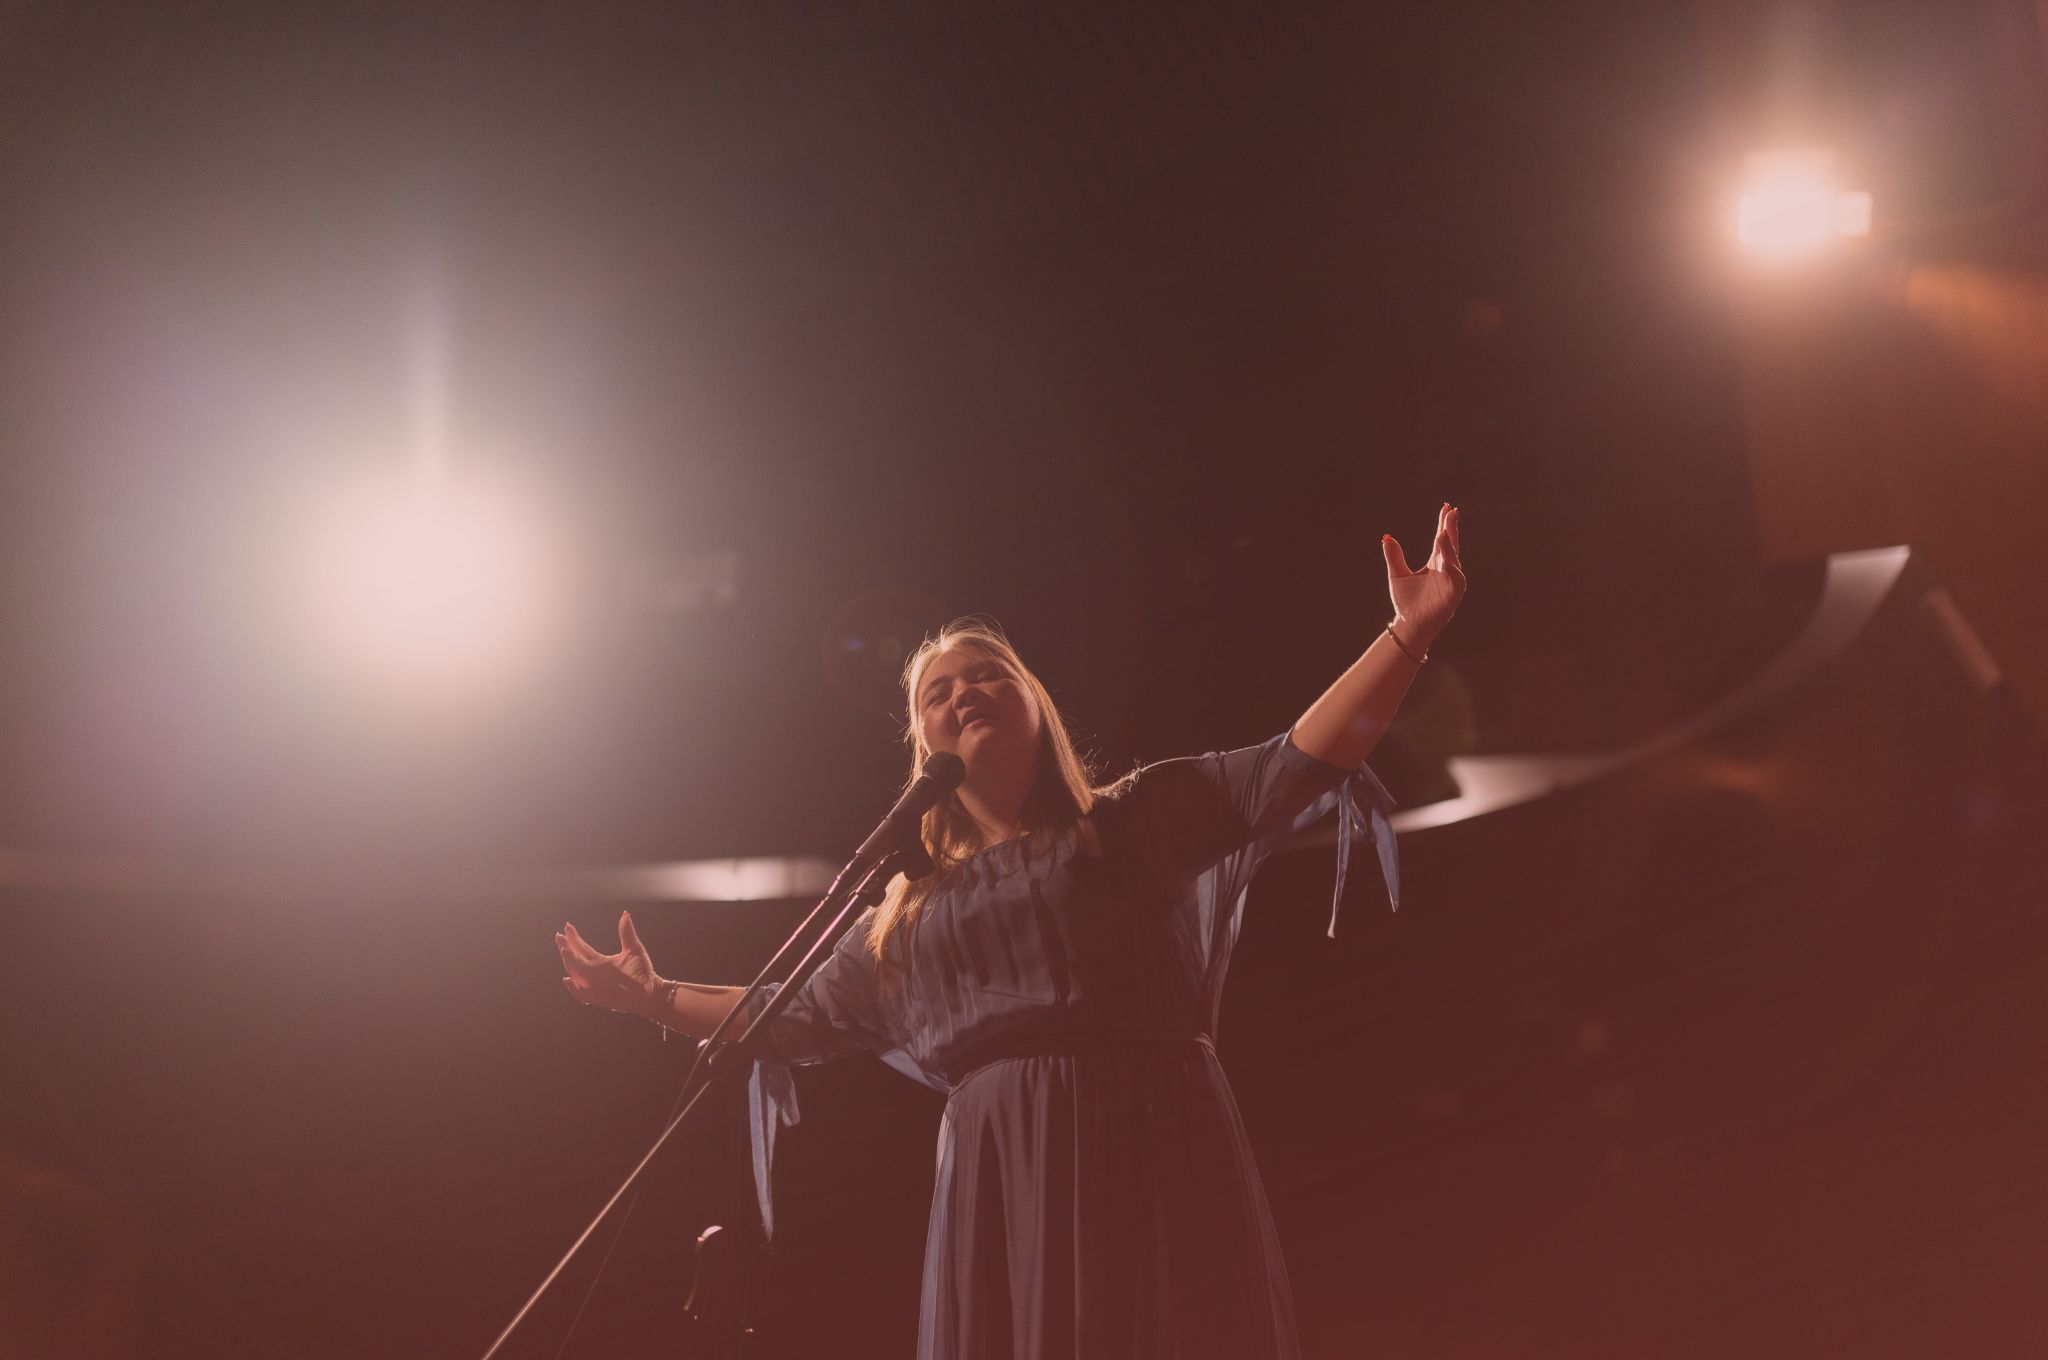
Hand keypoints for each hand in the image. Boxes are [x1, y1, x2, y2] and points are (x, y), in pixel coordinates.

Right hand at [557, 911, 659, 1018]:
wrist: (650, 991)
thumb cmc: (642, 972)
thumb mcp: (634, 948)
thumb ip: (626, 932)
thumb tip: (625, 913)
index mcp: (599, 961)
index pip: (581, 948)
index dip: (573, 938)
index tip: (567, 926)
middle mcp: (594, 972)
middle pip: (574, 959)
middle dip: (566, 947)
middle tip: (559, 936)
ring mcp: (594, 985)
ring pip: (575, 973)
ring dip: (569, 963)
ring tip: (565, 950)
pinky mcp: (597, 997)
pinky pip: (580, 994)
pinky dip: (573, 988)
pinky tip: (568, 980)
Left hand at [1382, 503, 1465, 648]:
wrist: (1408, 625)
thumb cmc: (1406, 603)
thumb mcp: (1397, 575)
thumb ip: (1394, 557)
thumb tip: (1386, 537)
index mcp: (1435, 563)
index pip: (1441, 539)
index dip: (1443, 523)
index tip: (1446, 507)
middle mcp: (1445, 570)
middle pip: (1450, 545)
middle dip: (1451, 528)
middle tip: (1452, 511)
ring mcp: (1451, 582)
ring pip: (1454, 560)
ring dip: (1450, 547)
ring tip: (1443, 534)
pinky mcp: (1453, 595)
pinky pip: (1456, 580)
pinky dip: (1453, 570)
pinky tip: (1447, 560)